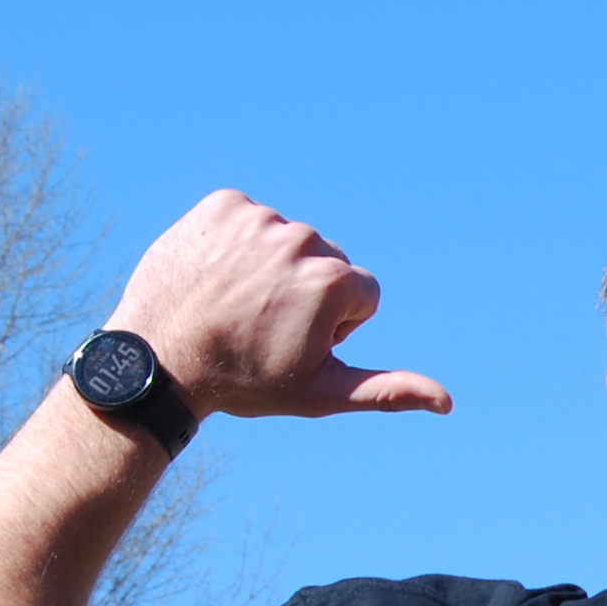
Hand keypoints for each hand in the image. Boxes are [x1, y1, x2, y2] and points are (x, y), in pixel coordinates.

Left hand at [109, 191, 451, 420]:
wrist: (159, 361)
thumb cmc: (244, 382)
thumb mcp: (320, 392)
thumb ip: (386, 390)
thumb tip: (447, 401)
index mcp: (335, 280)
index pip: (361, 293)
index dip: (332, 325)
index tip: (292, 342)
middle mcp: (303, 239)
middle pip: (325, 263)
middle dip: (303, 292)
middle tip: (259, 326)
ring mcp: (259, 218)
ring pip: (285, 241)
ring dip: (268, 268)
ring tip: (233, 303)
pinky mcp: (222, 204)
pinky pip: (246, 218)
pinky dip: (234, 243)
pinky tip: (215, 276)